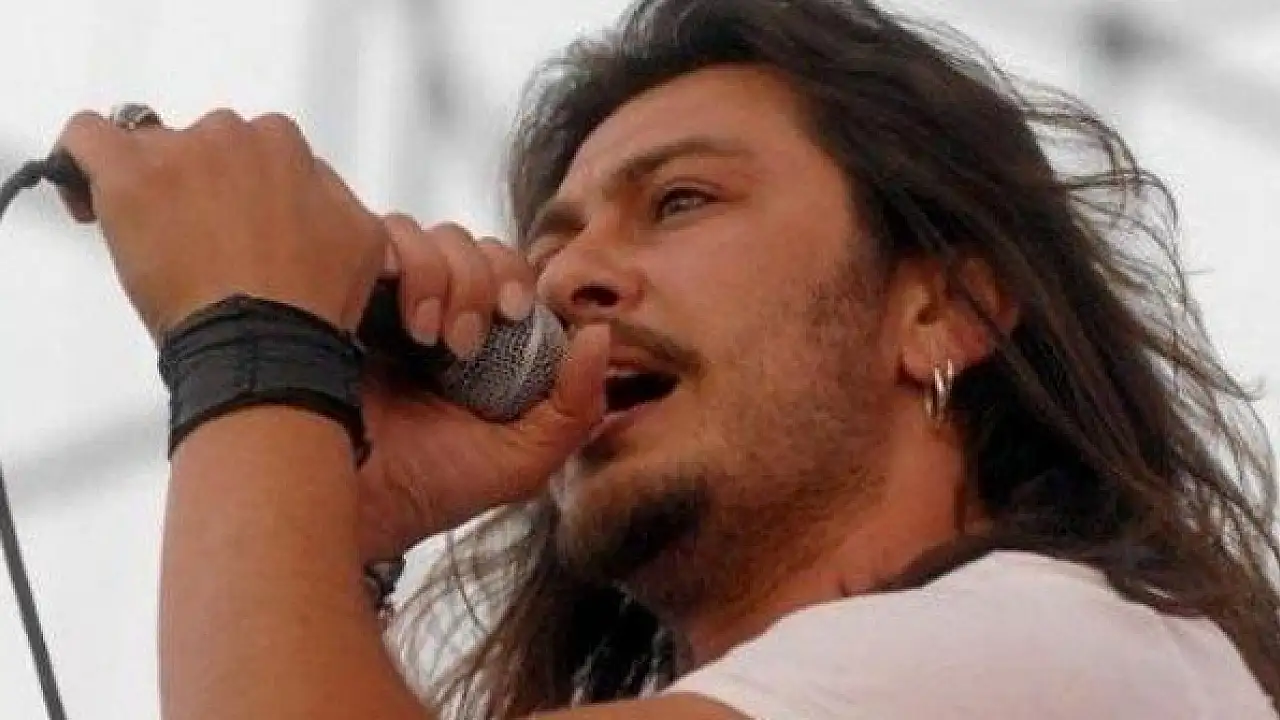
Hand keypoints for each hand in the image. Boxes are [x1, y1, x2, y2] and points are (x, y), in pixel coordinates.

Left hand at [54, 109, 385, 338]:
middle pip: (203, 145)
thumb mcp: (362, 240)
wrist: (265, 344)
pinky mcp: (126, 175)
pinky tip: (91, 201)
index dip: (248, 188)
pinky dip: (81, 161)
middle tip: (204, 242)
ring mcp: (177, 152)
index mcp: (284, 146)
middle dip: (203, 185)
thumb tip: (313, 187)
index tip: (241, 223)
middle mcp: (231, 136)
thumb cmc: (308, 305)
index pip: (256, 148)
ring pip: (148, 148)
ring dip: (152, 182)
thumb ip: (334, 196)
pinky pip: (85, 138)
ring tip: (154, 237)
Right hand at [353, 217, 609, 561]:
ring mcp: (376, 297)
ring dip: (443, 274)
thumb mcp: (523, 457)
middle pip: (466, 242)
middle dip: (481, 275)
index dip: (516, 277)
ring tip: (432, 337)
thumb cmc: (432, 489)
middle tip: (471, 336)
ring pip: (422, 233)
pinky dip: (404, 261)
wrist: (354, 506)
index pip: (502, 270)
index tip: (518, 313)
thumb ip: (575, 406)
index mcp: (469, 337)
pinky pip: (377, 237)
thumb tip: (600, 335)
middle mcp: (422, 310)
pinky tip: (405, 316)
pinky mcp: (337, 289)